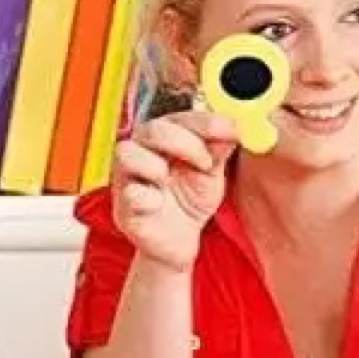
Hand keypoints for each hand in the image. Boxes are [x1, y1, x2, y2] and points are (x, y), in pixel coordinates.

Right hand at [111, 110, 238, 272]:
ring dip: (154, 164)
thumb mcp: (211, 174)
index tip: (232, 130)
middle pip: (153, 129)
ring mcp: (129, 176)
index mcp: (167, 137)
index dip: (206, 122)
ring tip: (169, 180)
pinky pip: (127, 192)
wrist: (179, 239)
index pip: (182, 118)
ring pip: (127, 152)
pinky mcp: (123, 204)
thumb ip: (219, 151)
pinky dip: (142, 195)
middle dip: (185, 143)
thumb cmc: (190, 198)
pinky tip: (156, 202)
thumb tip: (235, 127)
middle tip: (206, 162)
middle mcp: (143, 150)